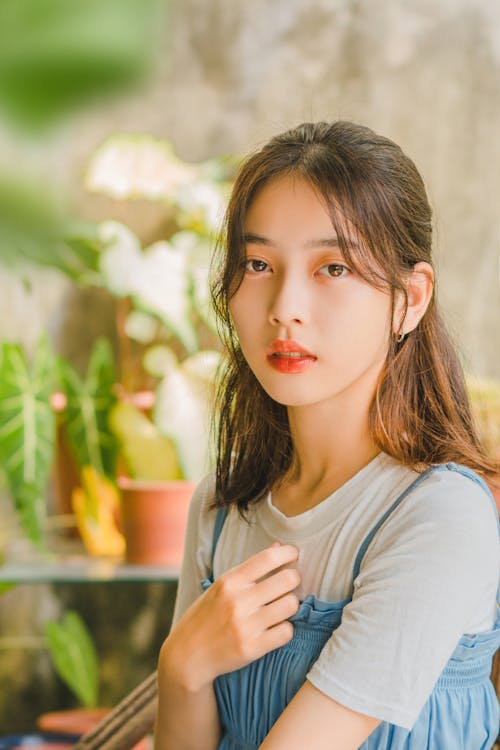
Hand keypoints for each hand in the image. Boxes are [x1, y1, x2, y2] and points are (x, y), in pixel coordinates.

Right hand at [159, 543, 300, 691]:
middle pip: (286, 579)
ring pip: (290, 605)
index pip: (267, 558)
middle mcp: (238, 601)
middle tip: (290, 582)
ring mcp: (246, 625)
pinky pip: (286, 632)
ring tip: (282, 606)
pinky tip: (276, 627)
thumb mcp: (221, 586)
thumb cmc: (206, 615)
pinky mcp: (253, 648)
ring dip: (291, 604)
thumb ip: (250, 568)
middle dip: (294, 578)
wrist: (188, 655)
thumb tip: (279, 547)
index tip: (293, 553)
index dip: (287, 552)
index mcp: (229, 581)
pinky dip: (285, 628)